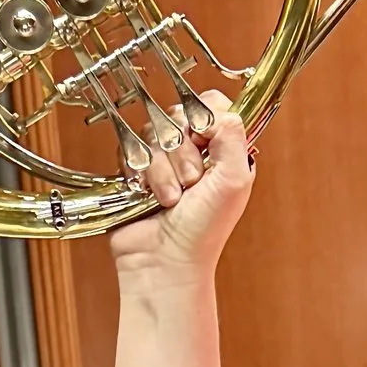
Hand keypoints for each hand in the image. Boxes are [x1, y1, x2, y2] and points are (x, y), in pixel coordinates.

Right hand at [107, 93, 255, 298]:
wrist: (164, 261)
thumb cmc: (203, 232)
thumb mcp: (234, 181)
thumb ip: (233, 136)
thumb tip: (218, 108)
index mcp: (223, 151)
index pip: (211, 105)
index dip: (203, 117)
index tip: (204, 140)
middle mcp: (194, 152)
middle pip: (179, 115)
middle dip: (183, 152)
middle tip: (191, 182)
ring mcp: (164, 160)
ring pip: (153, 133)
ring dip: (163, 170)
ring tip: (171, 198)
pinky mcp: (136, 170)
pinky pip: (131, 148)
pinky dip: (142, 174)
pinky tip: (150, 196)